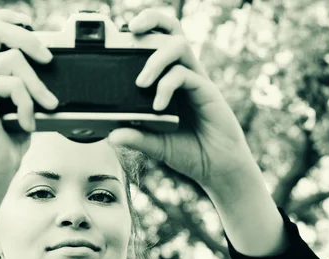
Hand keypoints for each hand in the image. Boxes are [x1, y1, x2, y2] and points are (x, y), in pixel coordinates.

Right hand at [0, 9, 58, 173]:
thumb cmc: (7, 139)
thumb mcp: (19, 101)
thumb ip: (23, 78)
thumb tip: (48, 59)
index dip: (8, 17)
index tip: (31, 25)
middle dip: (26, 38)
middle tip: (49, 59)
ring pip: (12, 58)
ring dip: (37, 84)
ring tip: (47, 106)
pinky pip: (14, 84)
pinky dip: (29, 104)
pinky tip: (28, 123)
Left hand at [107, 9, 256, 190]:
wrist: (216, 168)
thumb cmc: (189, 151)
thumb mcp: (156, 145)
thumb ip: (136, 138)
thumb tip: (112, 135)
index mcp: (169, 81)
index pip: (157, 44)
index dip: (141, 32)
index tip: (117, 35)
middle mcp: (183, 74)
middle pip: (171, 31)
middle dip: (152, 19)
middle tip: (131, 28)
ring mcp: (196, 80)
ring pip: (179, 46)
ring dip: (156, 59)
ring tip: (141, 83)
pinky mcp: (207, 91)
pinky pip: (185, 75)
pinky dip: (167, 86)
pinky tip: (158, 107)